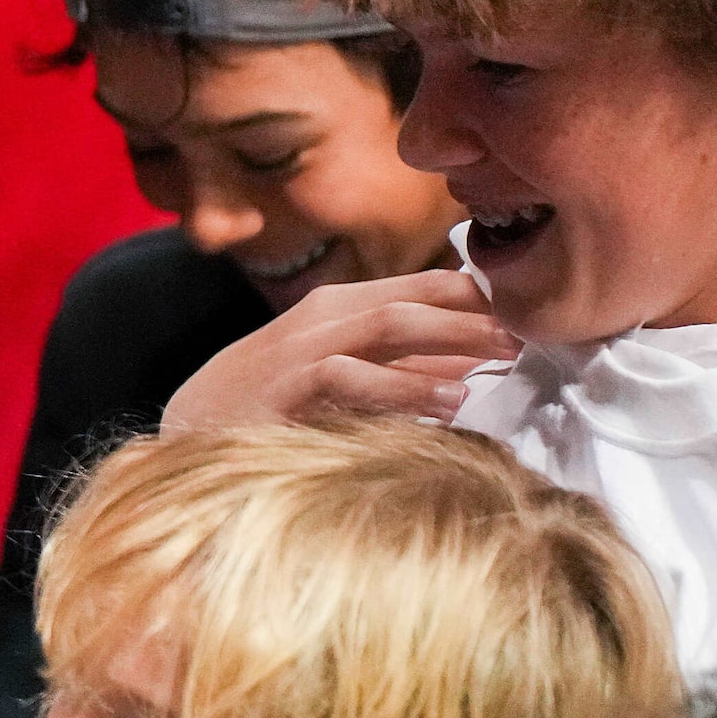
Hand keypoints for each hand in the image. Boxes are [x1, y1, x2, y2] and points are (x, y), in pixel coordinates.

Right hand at [162, 270, 519, 431]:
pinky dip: (402, 388)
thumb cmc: (266, 405)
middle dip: (475, 313)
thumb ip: (396, 371)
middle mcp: (319, 319)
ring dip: (450, 337)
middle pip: (410, 299)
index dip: (476, 296)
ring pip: (385, 326)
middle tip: (531, 332)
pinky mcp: (284, 390)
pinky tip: (445, 403)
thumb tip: (467, 372)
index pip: (417, 288)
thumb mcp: (336, 377)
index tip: (529, 313)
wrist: (185, 429)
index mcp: (335, 310)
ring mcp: (299, 351)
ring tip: (502, 355)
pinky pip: (349, 378)